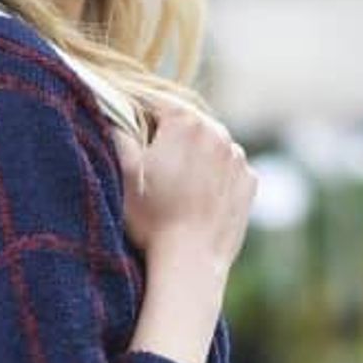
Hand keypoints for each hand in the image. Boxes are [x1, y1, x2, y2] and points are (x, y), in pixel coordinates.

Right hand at [113, 95, 255, 275]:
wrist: (191, 261)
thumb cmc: (152, 218)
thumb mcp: (124, 174)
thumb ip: (119, 135)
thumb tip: (113, 115)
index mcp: (186, 121)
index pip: (156, 101)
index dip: (137, 112)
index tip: (127, 126)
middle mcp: (219, 131)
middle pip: (187, 121)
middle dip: (169, 133)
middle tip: (151, 157)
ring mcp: (238, 157)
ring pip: (210, 143)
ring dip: (194, 153)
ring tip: (176, 181)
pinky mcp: (250, 181)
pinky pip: (229, 167)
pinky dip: (215, 174)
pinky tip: (198, 195)